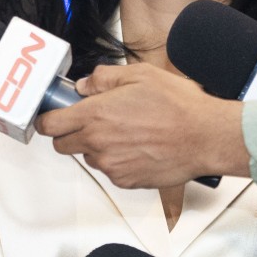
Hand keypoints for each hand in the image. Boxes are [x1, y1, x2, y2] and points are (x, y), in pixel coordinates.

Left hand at [34, 64, 249, 187]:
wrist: (207, 137)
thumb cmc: (179, 107)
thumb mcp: (139, 75)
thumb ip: (104, 78)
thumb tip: (85, 85)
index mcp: (95, 116)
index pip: (49, 125)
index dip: (48, 119)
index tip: (53, 116)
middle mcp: (98, 144)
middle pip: (62, 145)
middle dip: (71, 133)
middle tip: (92, 121)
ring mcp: (111, 165)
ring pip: (89, 157)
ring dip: (98, 147)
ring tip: (127, 132)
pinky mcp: (125, 181)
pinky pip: (111, 170)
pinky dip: (118, 161)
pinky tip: (139, 146)